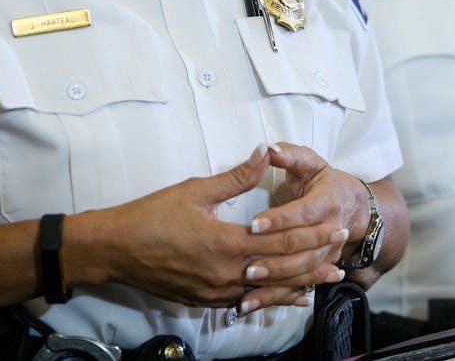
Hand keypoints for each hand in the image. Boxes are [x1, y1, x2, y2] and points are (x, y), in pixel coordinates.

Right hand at [80, 146, 347, 311]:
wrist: (114, 249)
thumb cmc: (150, 216)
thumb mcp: (195, 190)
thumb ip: (236, 177)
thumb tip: (265, 153)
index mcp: (225, 243)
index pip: (280, 239)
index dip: (311, 234)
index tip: (335, 228)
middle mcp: (224, 273)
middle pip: (280, 269)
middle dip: (313, 261)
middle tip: (341, 254)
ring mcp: (214, 291)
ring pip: (266, 291)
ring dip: (298, 284)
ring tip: (325, 280)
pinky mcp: (204, 301)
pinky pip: (246, 301)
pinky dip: (271, 298)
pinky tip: (288, 296)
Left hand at [237, 143, 367, 310]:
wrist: (357, 209)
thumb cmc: (326, 182)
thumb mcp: (312, 163)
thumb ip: (289, 155)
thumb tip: (268, 148)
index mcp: (327, 202)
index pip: (303, 213)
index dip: (279, 219)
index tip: (254, 224)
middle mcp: (332, 231)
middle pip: (302, 249)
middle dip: (274, 258)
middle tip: (246, 264)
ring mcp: (328, 254)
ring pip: (301, 273)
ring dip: (274, 283)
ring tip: (246, 285)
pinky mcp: (321, 270)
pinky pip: (298, 287)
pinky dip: (275, 298)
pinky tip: (251, 305)